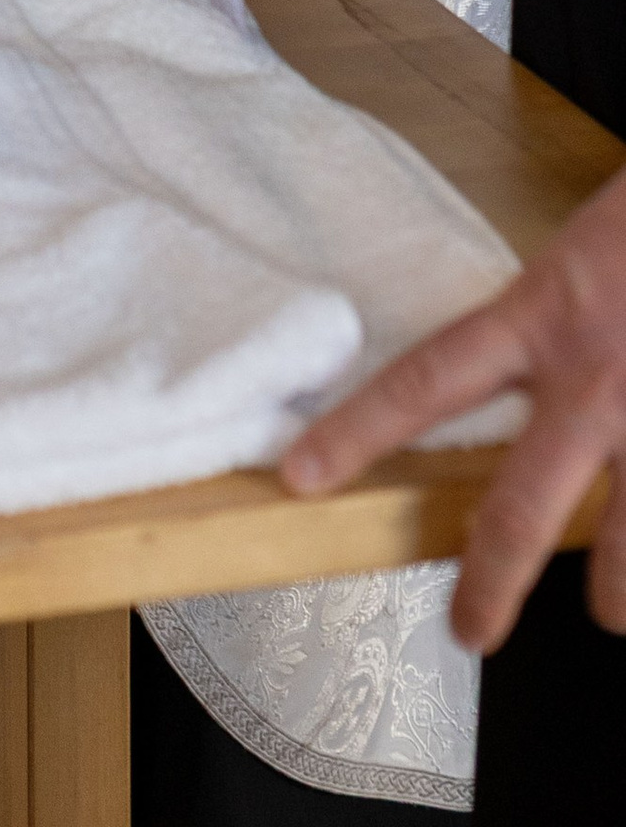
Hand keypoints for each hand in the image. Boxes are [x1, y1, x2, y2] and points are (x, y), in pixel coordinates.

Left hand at [284, 159, 625, 649]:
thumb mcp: (575, 262)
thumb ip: (538, 327)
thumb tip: (505, 386)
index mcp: (538, 314)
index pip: (425, 379)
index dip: (358, 430)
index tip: (299, 475)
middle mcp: (589, 375)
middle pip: (523, 504)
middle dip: (491, 579)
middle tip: (470, 631)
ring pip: (623, 537)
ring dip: (615, 588)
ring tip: (609, 615)